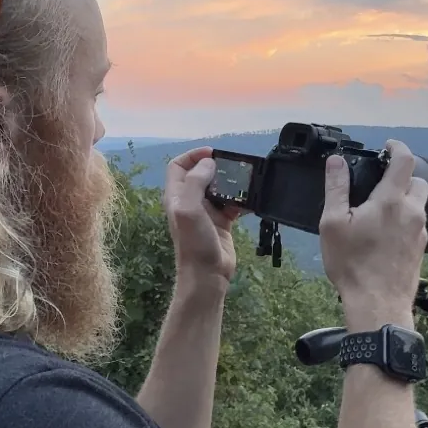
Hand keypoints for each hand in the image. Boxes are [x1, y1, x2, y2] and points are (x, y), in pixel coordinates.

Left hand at [163, 147, 243, 286]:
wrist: (207, 275)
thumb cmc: (194, 242)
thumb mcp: (189, 209)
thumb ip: (195, 182)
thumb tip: (209, 162)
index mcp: (177, 196)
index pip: (179, 166)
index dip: (193, 155)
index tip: (213, 153)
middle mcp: (190, 201)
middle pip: (201, 174)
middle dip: (217, 167)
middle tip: (234, 166)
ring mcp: (206, 212)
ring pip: (219, 187)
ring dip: (232, 182)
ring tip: (245, 180)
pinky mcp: (222, 222)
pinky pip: (232, 203)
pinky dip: (242, 199)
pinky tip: (251, 199)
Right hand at [318, 141, 427, 330]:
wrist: (378, 304)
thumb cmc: (353, 265)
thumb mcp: (333, 224)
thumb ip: (336, 188)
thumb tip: (336, 162)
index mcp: (391, 201)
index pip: (404, 160)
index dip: (397, 147)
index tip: (387, 146)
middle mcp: (412, 213)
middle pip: (417, 181)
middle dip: (401, 176)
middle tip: (380, 181)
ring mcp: (420, 232)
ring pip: (418, 204)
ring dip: (403, 199)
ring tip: (379, 210)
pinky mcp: (421, 249)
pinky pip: (417, 224)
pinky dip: (405, 220)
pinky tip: (385, 234)